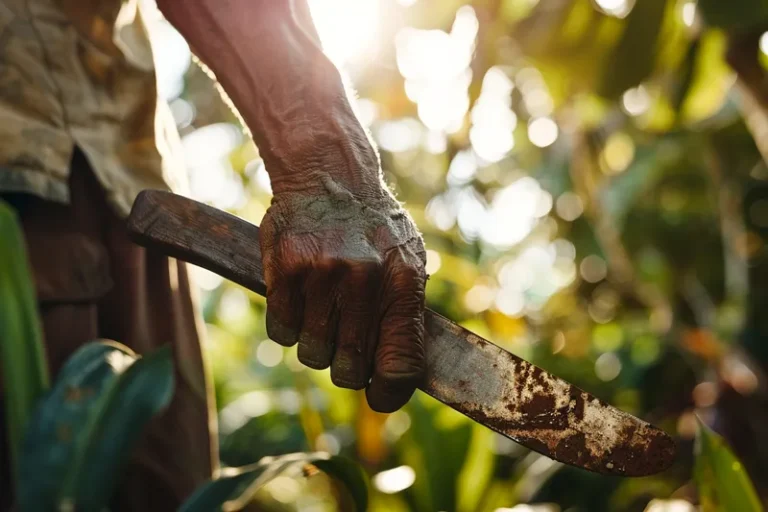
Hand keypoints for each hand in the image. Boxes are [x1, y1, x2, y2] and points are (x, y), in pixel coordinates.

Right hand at [260, 174, 426, 412]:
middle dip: (347, 368)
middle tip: (346, 346)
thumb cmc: (374, 227)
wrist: (329, 175)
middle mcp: (364, 280)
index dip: (388, 393)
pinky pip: (281, 331)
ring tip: (324, 314)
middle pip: (349, 371)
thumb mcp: (408, 260)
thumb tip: (399, 374)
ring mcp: (322, 274)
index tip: (379, 396)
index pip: (400, 364)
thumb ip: (406, 314)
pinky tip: (300, 299)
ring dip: (317, 345)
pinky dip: (289, 324)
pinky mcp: (285, 269)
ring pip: (312, 354)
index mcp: (402, 282)